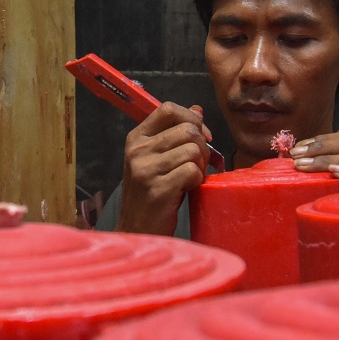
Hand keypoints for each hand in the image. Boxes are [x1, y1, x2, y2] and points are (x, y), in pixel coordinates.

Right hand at [117, 102, 212, 234]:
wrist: (137, 230)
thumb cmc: (152, 194)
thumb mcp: (157, 159)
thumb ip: (175, 134)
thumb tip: (198, 110)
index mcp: (136, 138)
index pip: (168, 109)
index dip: (192, 119)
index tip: (202, 136)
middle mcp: (138, 151)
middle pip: (187, 130)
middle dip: (202, 147)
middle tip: (197, 164)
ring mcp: (146, 170)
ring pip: (193, 150)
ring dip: (200, 165)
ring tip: (189, 178)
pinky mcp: (158, 189)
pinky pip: (192, 171)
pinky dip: (197, 180)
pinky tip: (187, 189)